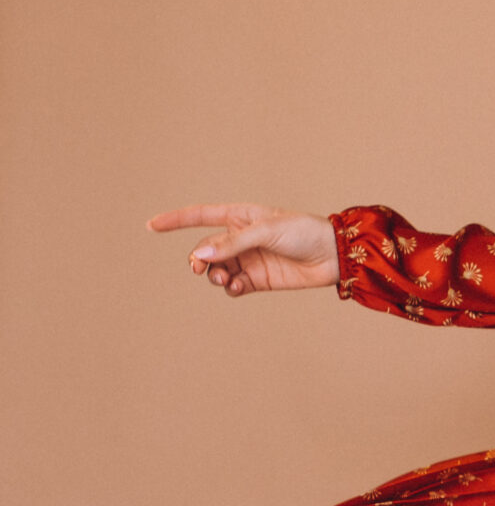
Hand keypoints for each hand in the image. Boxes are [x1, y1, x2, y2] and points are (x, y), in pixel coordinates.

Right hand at [147, 202, 339, 296]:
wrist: (333, 254)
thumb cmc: (303, 232)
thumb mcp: (265, 231)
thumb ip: (232, 243)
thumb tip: (201, 254)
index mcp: (240, 216)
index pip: (200, 216)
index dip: (175, 220)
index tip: (151, 226)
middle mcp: (240, 238)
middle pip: (206, 250)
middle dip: (198, 260)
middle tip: (199, 269)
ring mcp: (248, 259)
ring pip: (218, 270)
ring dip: (215, 276)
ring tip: (224, 279)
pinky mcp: (258, 280)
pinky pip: (233, 286)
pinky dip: (230, 288)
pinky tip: (237, 288)